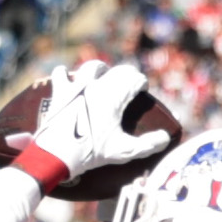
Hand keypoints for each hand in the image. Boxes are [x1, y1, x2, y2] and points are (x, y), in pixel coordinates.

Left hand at [32, 58, 173, 184]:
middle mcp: (97, 85)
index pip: (135, 78)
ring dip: (101, 69)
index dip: (142, 83)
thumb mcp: (123, 152)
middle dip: (127, 75)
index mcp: (114, 96)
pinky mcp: (60, 92)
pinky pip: (61, 74)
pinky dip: (65, 74)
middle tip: (130, 85)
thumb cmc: (91, 152)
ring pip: (93, 67)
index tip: (143, 91)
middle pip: (118, 70)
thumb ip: (148, 145)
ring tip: (103, 75)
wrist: (57, 154)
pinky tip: (66, 77)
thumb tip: (165, 137)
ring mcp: (77, 86)